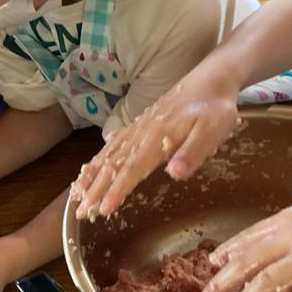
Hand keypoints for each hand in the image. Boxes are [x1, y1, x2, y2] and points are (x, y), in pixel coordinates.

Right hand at [72, 73, 241, 220]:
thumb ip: (192, 152)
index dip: (116, 190)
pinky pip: (112, 145)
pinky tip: (91, 168)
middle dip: (95, 190)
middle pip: (112, 165)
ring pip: (108, 155)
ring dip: (91, 176)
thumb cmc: (215, 108)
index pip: (132, 169)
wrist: (211, 78)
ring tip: (76, 194)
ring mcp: (138, 128)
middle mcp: (141, 134)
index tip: (102, 209)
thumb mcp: (213, 130)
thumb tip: (173, 173)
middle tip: (80, 213)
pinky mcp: (139, 125)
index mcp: (157, 138)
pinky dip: (98, 159)